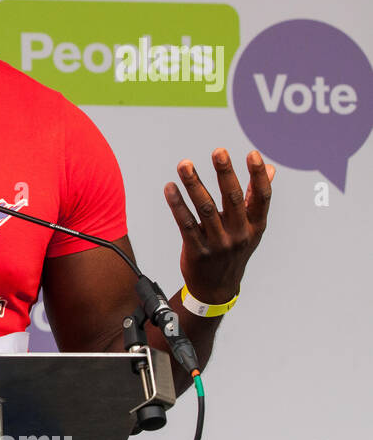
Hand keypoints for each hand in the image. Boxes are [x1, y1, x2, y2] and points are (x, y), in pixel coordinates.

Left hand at [164, 149, 273, 305]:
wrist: (217, 288)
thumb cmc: (235, 249)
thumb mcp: (251, 228)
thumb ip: (256, 198)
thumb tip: (269, 167)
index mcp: (256, 226)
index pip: (261, 197)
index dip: (258, 176)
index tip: (252, 154)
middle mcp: (239, 234)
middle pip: (232, 199)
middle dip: (225, 173)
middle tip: (219, 151)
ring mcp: (218, 244)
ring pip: (205, 209)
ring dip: (193, 184)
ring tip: (184, 164)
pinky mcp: (197, 251)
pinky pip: (185, 224)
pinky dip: (177, 205)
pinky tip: (170, 188)